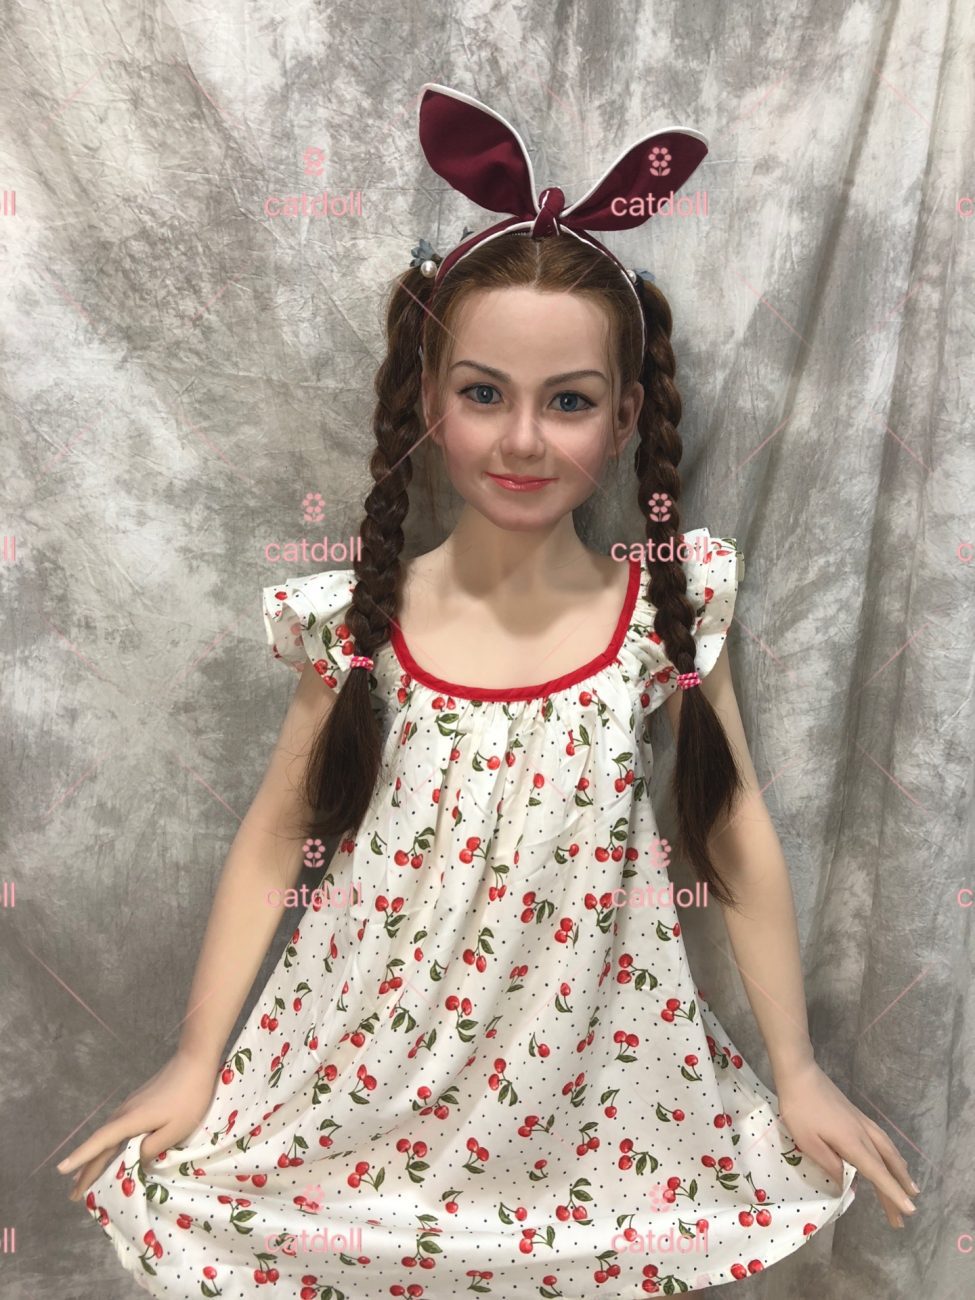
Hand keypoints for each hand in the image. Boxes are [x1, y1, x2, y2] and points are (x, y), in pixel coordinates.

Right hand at [57, 1050, 219, 1202]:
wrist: (194, 1061)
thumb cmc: (189, 1097)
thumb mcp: (175, 1130)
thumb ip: (152, 1148)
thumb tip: (134, 1161)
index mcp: (131, 1120)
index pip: (100, 1143)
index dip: (81, 1158)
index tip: (61, 1171)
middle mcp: (125, 1112)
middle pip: (101, 1144)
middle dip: (85, 1169)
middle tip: (73, 1194)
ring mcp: (131, 1105)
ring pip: (108, 1136)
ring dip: (96, 1158)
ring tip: (85, 1178)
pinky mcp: (139, 1102)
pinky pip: (117, 1129)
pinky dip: (108, 1145)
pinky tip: (110, 1151)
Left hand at [773, 1059, 919, 1228]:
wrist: (800, 1074)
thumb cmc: (800, 1109)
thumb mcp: (808, 1142)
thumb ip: (830, 1164)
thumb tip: (848, 1183)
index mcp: (852, 1143)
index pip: (877, 1173)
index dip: (893, 1193)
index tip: (910, 1211)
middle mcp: (864, 1133)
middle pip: (886, 1166)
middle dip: (897, 1190)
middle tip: (907, 1214)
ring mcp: (862, 1123)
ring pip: (888, 1151)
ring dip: (901, 1171)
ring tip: (911, 1188)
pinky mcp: (857, 1116)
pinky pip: (882, 1140)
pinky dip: (892, 1155)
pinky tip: (892, 1158)